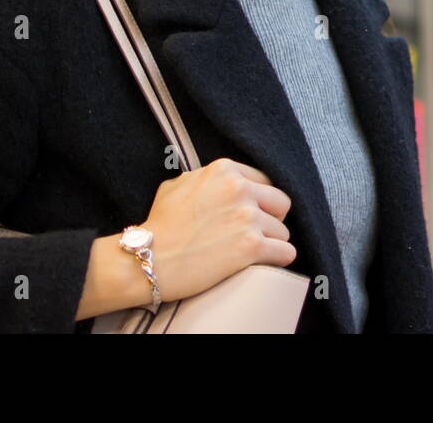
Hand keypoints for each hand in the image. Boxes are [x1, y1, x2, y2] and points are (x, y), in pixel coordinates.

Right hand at [140, 157, 294, 301]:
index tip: (249, 215)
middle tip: (253, 234)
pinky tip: (265, 262)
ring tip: (249, 253)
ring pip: (283, 231)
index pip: (265, 182)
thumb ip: (205, 179)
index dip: (259, 201)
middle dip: (271, 220)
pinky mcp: (251, 246)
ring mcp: (247, 217)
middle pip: (281, 203)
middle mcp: (239, 188)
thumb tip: (222, 182)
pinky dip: (278, 259)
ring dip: (270, 243)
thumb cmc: (159, 226)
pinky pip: (286, 251)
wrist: (147, 260)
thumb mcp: (177, 186)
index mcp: (225, 170)